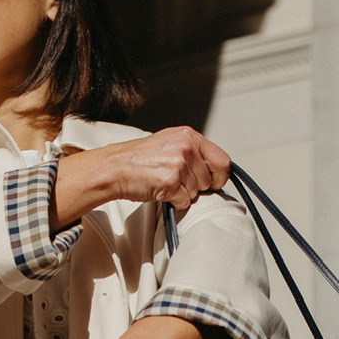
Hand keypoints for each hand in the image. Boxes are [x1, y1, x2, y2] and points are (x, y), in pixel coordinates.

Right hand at [53, 127, 231, 228]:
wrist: (115, 168)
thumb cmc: (140, 158)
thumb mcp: (170, 142)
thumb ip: (193, 150)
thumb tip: (215, 168)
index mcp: (189, 136)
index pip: (223, 161)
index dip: (220, 176)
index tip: (213, 181)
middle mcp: (186, 148)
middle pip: (209, 180)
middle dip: (196, 186)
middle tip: (177, 181)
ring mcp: (178, 165)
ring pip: (196, 193)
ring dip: (183, 194)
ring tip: (164, 183)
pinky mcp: (170, 183)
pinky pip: (184, 202)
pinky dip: (174, 202)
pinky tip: (161, 191)